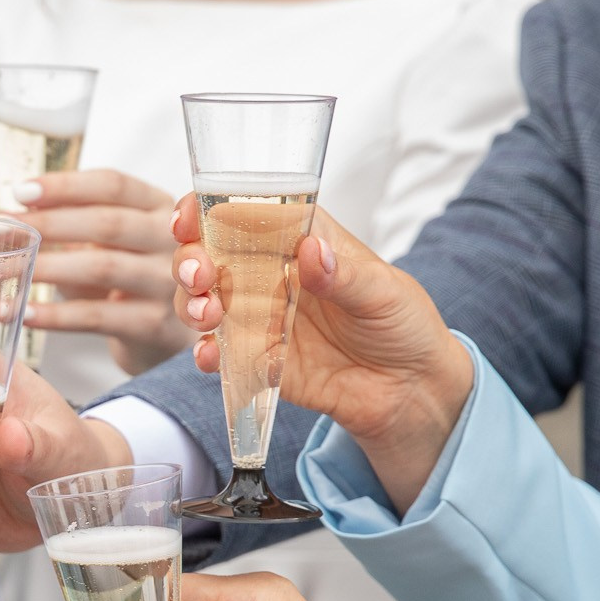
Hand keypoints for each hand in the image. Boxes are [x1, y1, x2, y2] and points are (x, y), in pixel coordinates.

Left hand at [0, 170, 190, 374]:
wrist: (157, 334)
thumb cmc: (117, 277)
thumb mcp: (85, 241)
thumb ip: (40, 215)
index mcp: (154, 205)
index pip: (111, 184)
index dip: (65, 185)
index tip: (18, 191)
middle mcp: (169, 240)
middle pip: (106, 223)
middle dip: (46, 225)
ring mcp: (166, 283)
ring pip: (101, 269)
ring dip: (43, 269)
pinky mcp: (153, 324)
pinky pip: (97, 318)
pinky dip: (54, 316)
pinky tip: (21, 313)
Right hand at [169, 201, 473, 508]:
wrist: (411, 390)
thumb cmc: (403, 324)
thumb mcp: (383, 292)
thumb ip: (344, 274)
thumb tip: (311, 249)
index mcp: (299, 241)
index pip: (244, 212)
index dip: (206, 210)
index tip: (188, 221)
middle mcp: (271, 275)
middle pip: (209, 256)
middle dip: (190, 261)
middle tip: (200, 277)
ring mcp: (260, 318)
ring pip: (205, 302)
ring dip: (191, 305)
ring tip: (207, 316)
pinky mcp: (258, 360)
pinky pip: (221, 355)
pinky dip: (207, 355)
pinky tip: (211, 357)